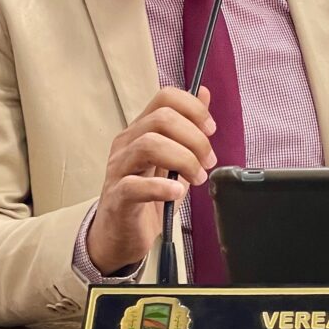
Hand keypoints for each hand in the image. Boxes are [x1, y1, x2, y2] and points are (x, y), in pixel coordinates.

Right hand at [86, 85, 215, 275]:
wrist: (121, 236)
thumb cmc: (148, 197)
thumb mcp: (174, 158)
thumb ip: (187, 127)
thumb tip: (203, 92)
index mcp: (141, 129)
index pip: (165, 98)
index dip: (193, 108)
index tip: (211, 130)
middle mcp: (127, 142)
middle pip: (162, 119)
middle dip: (195, 138)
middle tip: (208, 161)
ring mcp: (118, 168)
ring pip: (149, 145)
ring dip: (183, 160)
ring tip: (197, 178)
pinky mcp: (117, 197)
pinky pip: (134, 185)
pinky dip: (161, 187)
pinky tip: (177, 192)